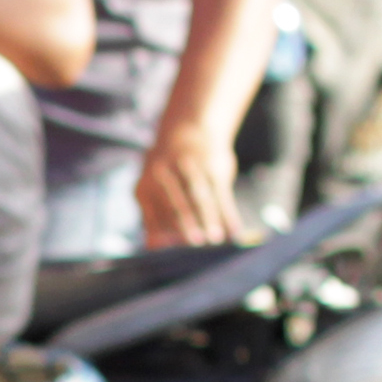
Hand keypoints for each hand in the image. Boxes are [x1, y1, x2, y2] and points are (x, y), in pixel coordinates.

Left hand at [136, 117, 245, 248]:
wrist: (188, 130)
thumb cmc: (167, 174)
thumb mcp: (152, 189)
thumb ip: (152, 216)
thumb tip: (152, 247)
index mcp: (147, 185)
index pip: (153, 211)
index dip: (160, 230)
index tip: (167, 251)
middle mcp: (166, 173)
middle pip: (177, 202)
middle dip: (185, 223)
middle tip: (193, 244)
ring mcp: (191, 167)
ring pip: (201, 197)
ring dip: (209, 218)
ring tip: (216, 240)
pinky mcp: (213, 166)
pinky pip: (222, 193)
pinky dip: (229, 214)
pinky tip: (235, 232)